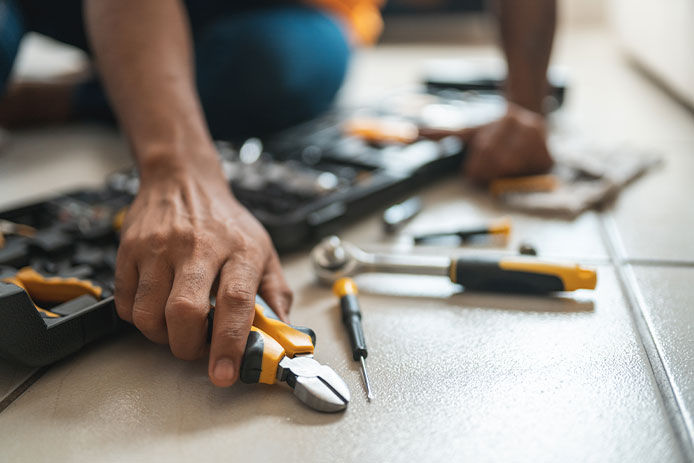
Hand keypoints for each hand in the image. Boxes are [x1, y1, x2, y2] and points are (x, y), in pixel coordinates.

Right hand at [114, 156, 291, 386]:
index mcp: (240, 249)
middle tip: (197, 350)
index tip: (226, 373)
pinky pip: (125, 303)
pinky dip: (139, 319)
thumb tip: (281, 334)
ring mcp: (159, 247)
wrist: (183, 179)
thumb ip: (276, 292)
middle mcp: (198, 246)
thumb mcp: (264, 249)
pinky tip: (156, 307)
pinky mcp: (129, 250)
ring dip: (162, 337)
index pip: (235, 301)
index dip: (230, 343)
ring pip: (148, 314)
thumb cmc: (226, 221)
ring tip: (176, 328)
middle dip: (188, 347)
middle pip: (185, 312)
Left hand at [421, 103, 552, 183]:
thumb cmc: (493, 133)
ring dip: (502, 176)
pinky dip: (519, 180)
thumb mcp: (468, 131)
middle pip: (498, 162)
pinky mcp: (549, 158)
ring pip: (511, 171)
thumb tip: (412, 132)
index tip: (472, 172)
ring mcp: (540, 140)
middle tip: (485, 175)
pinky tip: (518, 170)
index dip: (475, 168)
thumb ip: (441, 133)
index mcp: (505, 119)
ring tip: (502, 169)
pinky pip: (528, 178)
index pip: (485, 152)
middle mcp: (525, 125)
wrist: (529, 121)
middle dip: (487, 173)